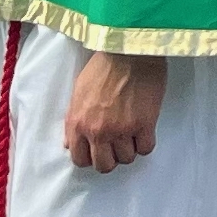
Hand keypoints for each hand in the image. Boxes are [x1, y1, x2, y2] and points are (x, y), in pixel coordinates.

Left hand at [65, 49, 165, 168]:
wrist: (129, 50)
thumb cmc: (103, 66)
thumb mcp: (78, 91)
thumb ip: (73, 120)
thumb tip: (70, 143)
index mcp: (78, 124)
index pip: (80, 159)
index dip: (90, 157)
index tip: (98, 149)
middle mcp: (98, 132)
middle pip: (104, 165)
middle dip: (110, 158)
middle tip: (117, 144)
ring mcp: (122, 130)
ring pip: (127, 158)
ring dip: (130, 148)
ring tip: (132, 133)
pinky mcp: (144, 124)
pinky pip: (146, 148)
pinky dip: (145, 142)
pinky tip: (144, 130)